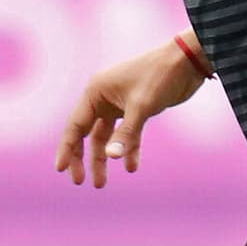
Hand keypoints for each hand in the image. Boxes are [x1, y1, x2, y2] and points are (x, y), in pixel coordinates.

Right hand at [54, 40, 206, 186]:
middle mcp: (103, 98)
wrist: (186, 62)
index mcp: (96, 92)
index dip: (67, 149)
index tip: (60, 170)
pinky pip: (127, 135)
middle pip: (86, 134)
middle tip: (82, 182)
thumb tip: (111, 157)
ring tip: (101, 183)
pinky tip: (131, 167)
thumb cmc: (160, 77)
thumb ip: (126, 134)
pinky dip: (128, 149)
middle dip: (83, 158)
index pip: (75, 125)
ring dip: (105, 158)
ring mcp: (119, 104)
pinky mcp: (136, 109)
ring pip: (106, 137)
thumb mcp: (141, 107)